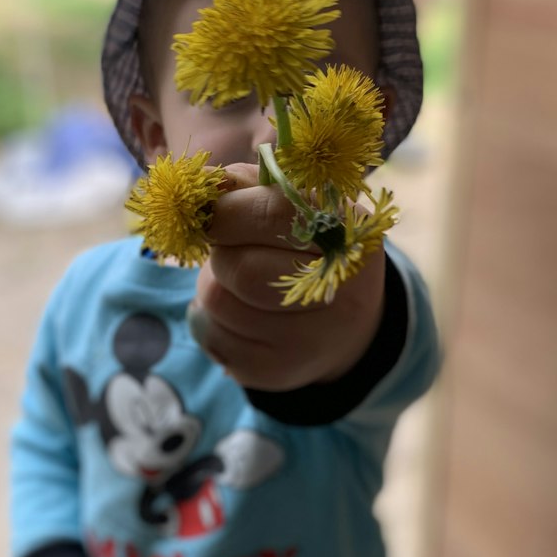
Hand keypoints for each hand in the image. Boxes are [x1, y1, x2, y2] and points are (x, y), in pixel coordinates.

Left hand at [193, 163, 385, 390]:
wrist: (345, 325)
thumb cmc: (312, 248)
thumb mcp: (301, 204)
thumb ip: (254, 184)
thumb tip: (206, 184)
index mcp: (350, 233)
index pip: (275, 213)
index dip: (229, 210)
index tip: (210, 210)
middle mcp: (340, 292)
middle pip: (242, 269)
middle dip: (221, 253)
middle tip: (228, 248)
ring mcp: (310, 340)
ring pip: (218, 302)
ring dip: (213, 284)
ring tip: (236, 282)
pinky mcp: (276, 371)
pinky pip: (212, 336)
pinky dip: (210, 318)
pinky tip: (238, 312)